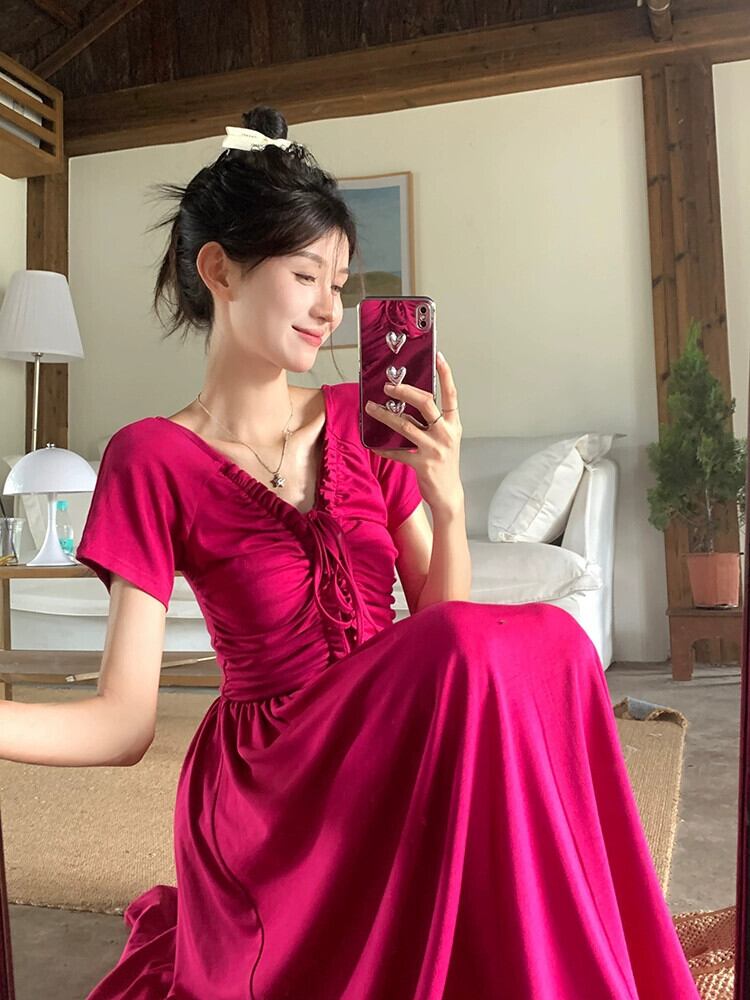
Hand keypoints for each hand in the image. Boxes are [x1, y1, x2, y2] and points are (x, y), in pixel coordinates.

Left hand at [365, 351, 462, 516]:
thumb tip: (411, 402)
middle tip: (389, 386)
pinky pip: (398, 452)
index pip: (451, 394)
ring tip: (372, 408)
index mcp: (453, 425)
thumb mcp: (445, 439)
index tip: (438, 357)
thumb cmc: (444, 464)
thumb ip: (433, 422)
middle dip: (405, 391)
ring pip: (405, 425)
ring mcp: (434, 449)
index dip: (446, 375)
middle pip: (425, 403)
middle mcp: (445, 434)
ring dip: (385, 415)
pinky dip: (384, 448)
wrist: (448, 495)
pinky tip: (375, 445)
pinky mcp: (422, 464)